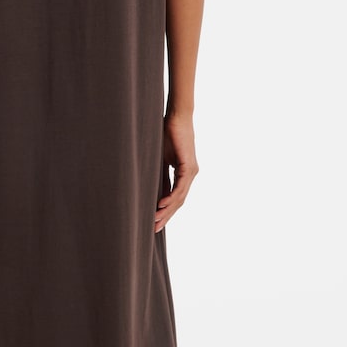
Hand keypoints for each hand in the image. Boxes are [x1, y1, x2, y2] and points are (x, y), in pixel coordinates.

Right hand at [155, 112, 198, 232]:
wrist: (176, 117)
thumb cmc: (168, 133)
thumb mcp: (161, 159)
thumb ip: (161, 175)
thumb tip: (155, 190)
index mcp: (184, 173)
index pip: (176, 197)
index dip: (166, 211)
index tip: (155, 222)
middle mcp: (191, 174)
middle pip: (179, 201)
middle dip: (166, 216)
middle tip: (154, 229)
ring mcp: (191, 171)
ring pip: (180, 197)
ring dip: (167, 210)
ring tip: (155, 221)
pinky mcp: (189, 166)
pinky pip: (180, 186)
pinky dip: (171, 197)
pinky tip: (161, 205)